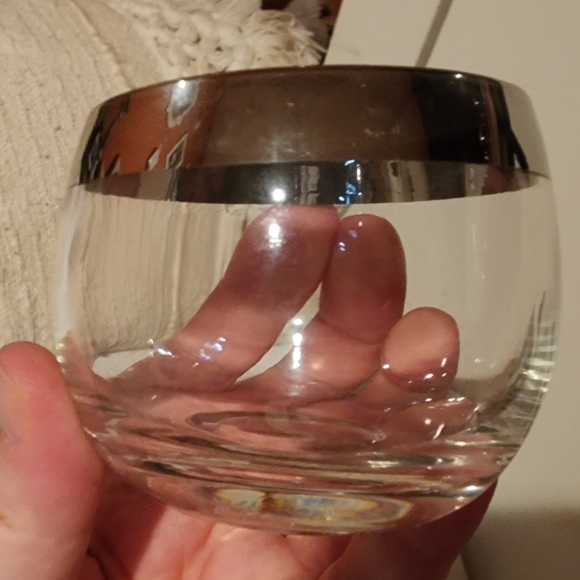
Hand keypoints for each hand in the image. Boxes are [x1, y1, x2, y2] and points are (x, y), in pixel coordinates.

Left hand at [0, 208, 493, 578]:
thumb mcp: (20, 558)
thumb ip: (30, 480)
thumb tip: (21, 371)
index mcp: (159, 447)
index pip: (218, 352)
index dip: (261, 290)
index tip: (296, 230)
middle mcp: (232, 475)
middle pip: (306, 382)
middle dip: (347, 310)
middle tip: (372, 245)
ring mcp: (287, 530)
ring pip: (363, 451)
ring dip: (404, 392)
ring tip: (430, 339)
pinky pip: (394, 552)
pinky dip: (435, 511)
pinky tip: (465, 461)